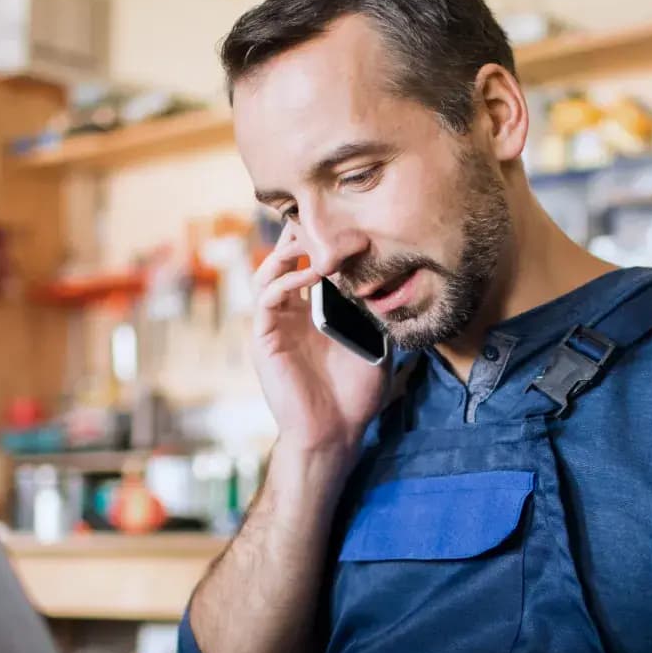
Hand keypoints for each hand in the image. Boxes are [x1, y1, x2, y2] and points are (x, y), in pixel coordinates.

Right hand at [251, 229, 388, 455]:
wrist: (334, 432)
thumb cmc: (355, 394)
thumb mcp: (375, 342)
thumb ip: (373, 310)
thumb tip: (387, 275)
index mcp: (315, 313)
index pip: (312, 264)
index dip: (326, 244)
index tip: (352, 229)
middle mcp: (291, 314)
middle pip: (285, 260)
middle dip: (301, 237)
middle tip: (323, 220)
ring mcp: (275, 325)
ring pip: (268, 272)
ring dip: (289, 252)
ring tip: (313, 241)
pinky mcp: (264, 338)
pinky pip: (266, 298)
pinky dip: (285, 280)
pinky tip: (310, 275)